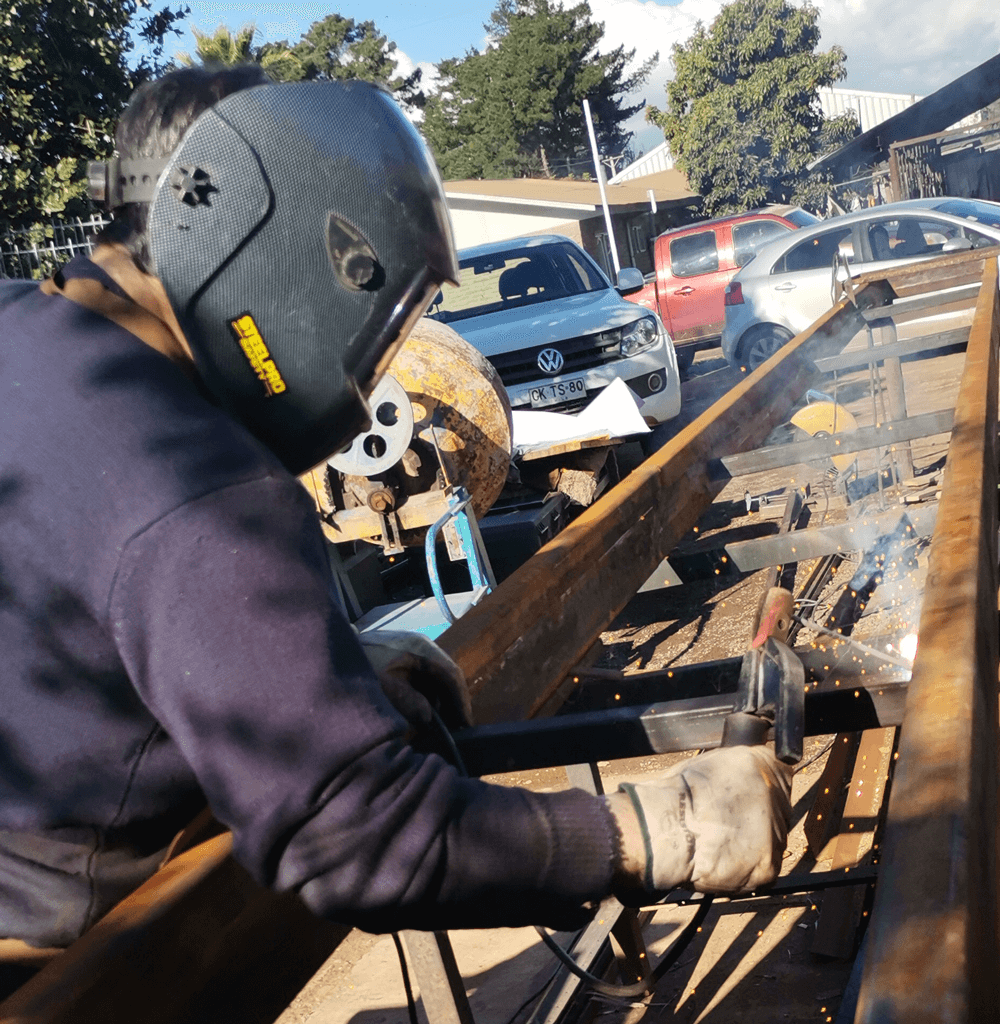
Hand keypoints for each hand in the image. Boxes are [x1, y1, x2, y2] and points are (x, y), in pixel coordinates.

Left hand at [357, 628, 472, 729]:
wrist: (327, 650)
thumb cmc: (359, 670)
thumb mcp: (385, 690)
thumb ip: (412, 705)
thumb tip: (430, 718)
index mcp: (421, 648)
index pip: (452, 675)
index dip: (461, 702)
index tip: (465, 725)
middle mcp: (419, 644)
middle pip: (444, 676)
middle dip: (450, 703)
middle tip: (456, 730)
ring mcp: (408, 648)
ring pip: (432, 677)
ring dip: (437, 700)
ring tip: (439, 725)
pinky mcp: (396, 655)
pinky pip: (418, 677)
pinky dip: (423, 695)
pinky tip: (419, 712)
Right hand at [606, 746, 791, 898]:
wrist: (670, 828)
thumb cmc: (678, 795)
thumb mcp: (709, 760)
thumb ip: (740, 766)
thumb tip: (748, 773)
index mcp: (762, 763)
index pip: (780, 774)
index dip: (760, 789)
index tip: (745, 799)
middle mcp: (777, 795)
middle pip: (779, 811)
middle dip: (758, 817)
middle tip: (727, 822)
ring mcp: (776, 831)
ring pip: (773, 841)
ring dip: (754, 844)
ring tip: (721, 842)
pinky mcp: (769, 866)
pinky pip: (765, 869)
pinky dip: (748, 869)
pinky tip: (725, 859)